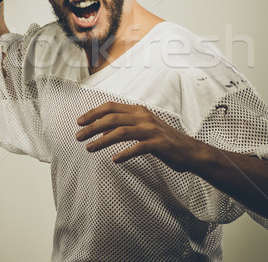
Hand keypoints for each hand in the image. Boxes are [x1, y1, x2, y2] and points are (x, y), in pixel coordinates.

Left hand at [75, 102, 202, 171]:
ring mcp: (151, 130)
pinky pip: (137, 148)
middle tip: (78, 136)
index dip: (93, 113)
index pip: (111, 107)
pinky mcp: (158, 144)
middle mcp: (144, 117)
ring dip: (102, 140)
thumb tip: (103, 129)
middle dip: (92, 127)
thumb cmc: (164, 141)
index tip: (79, 122)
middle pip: (112, 118)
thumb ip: (126, 125)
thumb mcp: (144, 128)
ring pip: (121, 132)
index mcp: (139, 111)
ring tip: (89, 148)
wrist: (190, 151)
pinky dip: (124, 153)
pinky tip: (114, 160)